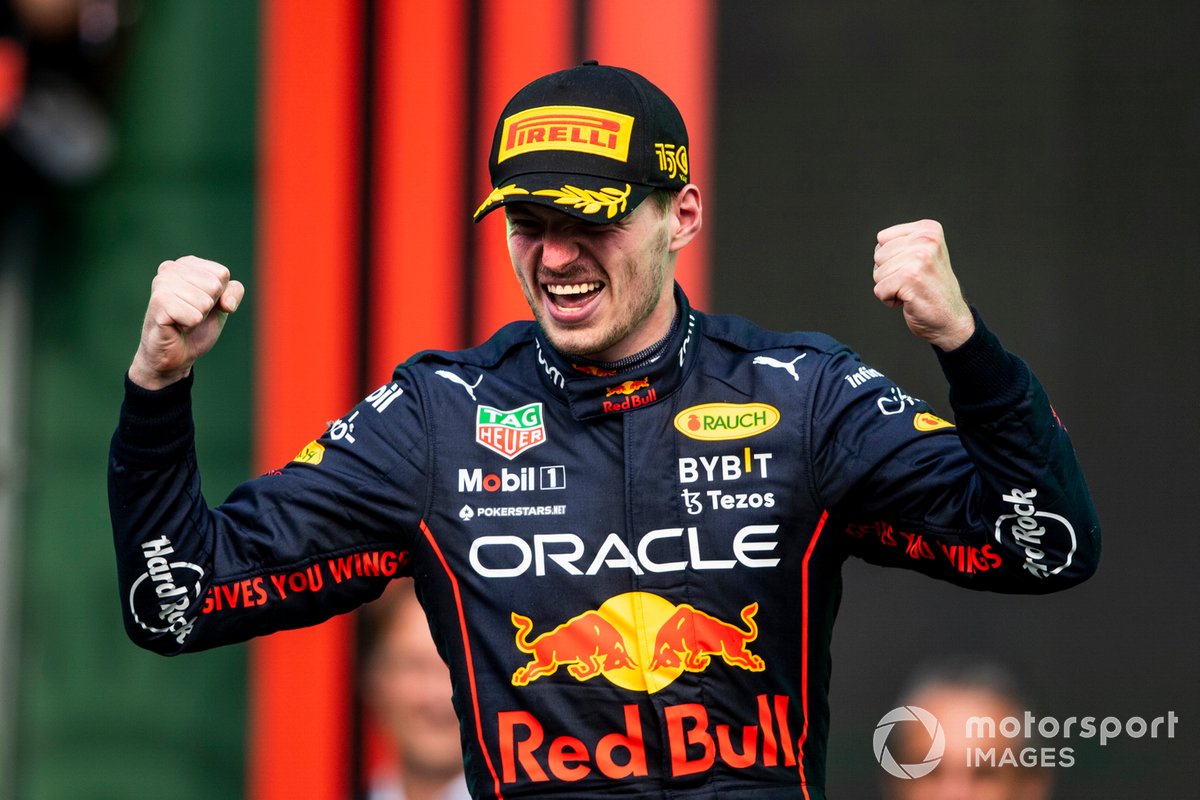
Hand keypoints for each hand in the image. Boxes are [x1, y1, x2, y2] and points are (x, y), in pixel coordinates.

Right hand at [128, 256, 244, 389]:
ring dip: (198, 317)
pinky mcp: (158, 303)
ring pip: (205, 302)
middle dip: (209, 307)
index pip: (222, 274)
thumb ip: (234, 291)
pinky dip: (190, 326)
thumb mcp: (223, 304)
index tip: (203, 305)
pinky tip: (176, 326)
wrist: (176, 353)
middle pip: (215, 286)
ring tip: (183, 320)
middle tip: (191, 314)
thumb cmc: (197, 325)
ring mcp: (162, 284)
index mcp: (187, 263)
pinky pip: (194, 316)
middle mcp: (171, 268)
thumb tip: (226, 303)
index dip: (220, 296)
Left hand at [872, 219, 973, 350]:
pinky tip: (909, 300)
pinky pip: (879, 290)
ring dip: (889, 287)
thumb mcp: (924, 254)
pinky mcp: (911, 278)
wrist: (951, 319)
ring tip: (912, 290)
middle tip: (913, 282)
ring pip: (877, 273)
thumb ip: (904, 243)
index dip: (891, 258)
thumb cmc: (932, 288)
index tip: (913, 268)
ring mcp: (919, 258)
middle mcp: (926, 240)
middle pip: (878, 255)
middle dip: (888, 273)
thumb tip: (880, 242)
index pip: (882, 239)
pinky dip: (889, 300)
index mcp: (928, 230)